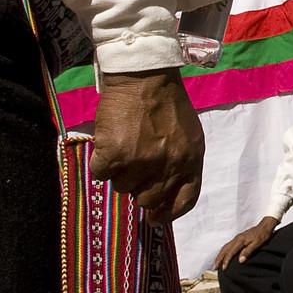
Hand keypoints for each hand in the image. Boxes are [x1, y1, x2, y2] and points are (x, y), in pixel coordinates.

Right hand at [90, 69, 203, 218]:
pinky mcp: (115, 155)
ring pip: (122, 187)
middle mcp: (169, 166)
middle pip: (148, 200)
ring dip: (120, 171)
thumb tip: (164, 192)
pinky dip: (101, 162)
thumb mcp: (189, 134)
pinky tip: (109, 143)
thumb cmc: (167, 103)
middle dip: (139, 188)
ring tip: (125, 145)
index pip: (184, 201)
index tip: (154, 217)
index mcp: (191, 160)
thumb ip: (182, 163)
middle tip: (133, 169)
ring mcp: (141, 162)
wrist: (145, 75)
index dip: (167, 214)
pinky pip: (101, 174)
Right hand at [215, 216, 279, 269]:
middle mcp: (237, 239)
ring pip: (225, 247)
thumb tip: (240, 261)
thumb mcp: (258, 244)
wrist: (265, 225)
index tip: (224, 269)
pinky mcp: (238, 238)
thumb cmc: (263, 235)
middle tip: (214, 267)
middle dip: (219, 258)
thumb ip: (248, 251)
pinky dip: (224, 251)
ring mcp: (237, 238)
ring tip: (216, 263)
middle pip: (224, 249)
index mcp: (240, 241)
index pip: (230, 252)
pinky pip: (228, 245)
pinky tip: (224, 255)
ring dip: (220, 255)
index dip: (226, 261)